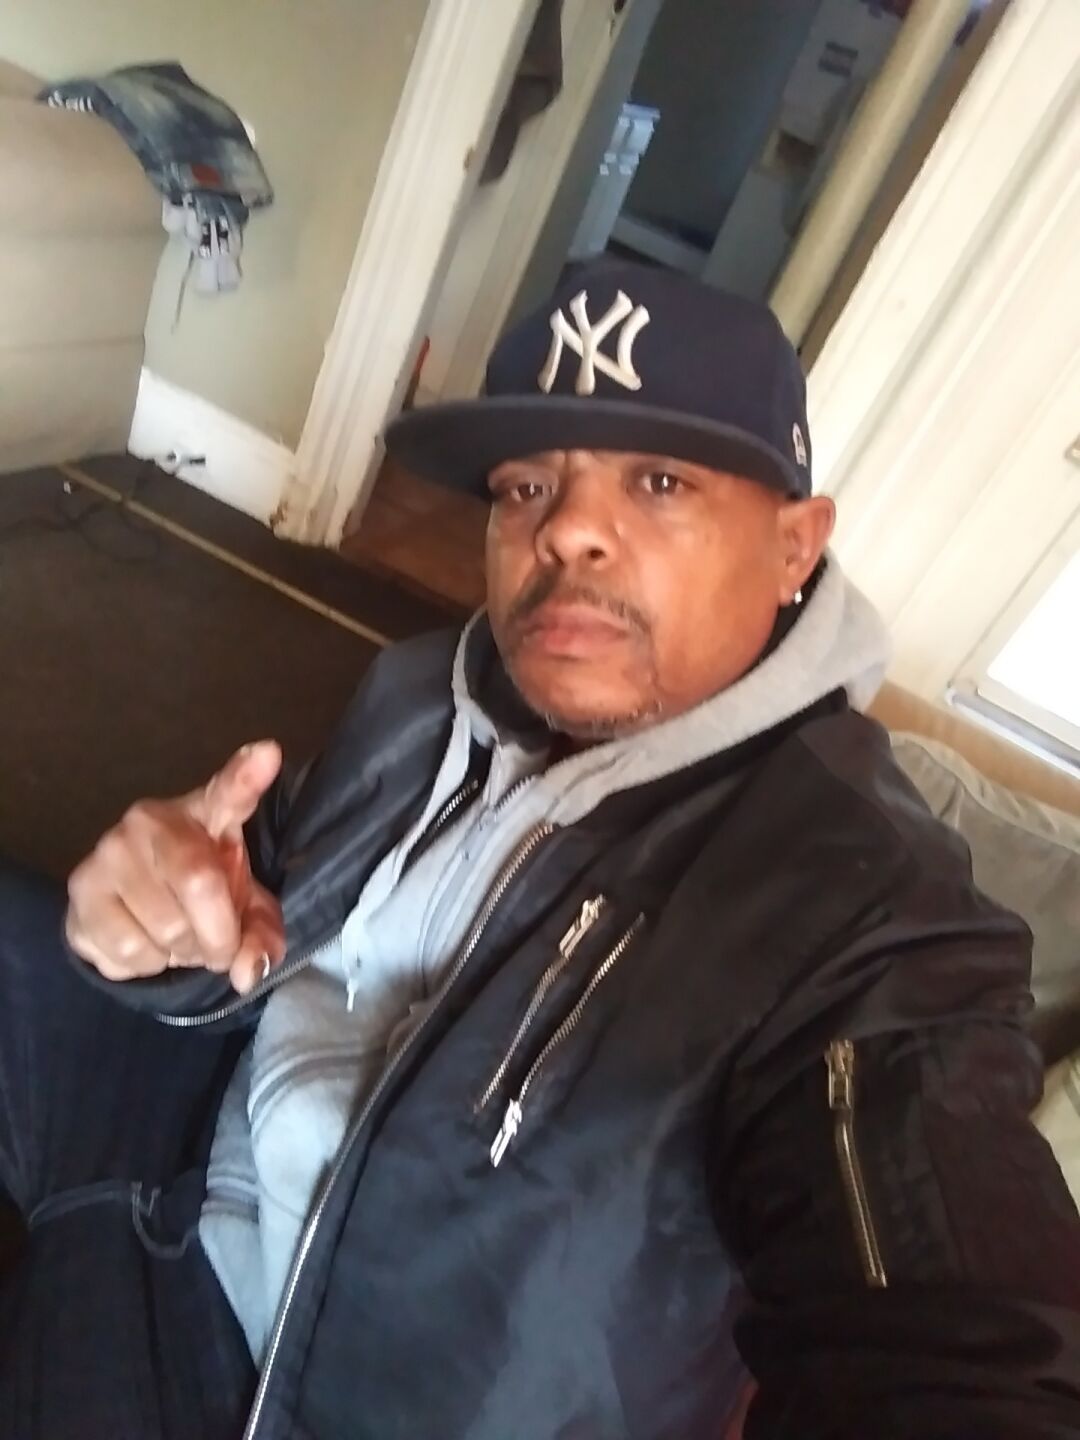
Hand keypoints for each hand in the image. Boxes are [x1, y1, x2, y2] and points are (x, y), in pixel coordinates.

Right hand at [66, 741, 286, 994]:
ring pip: (164, 929)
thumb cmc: (202, 895)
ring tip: (178, 939)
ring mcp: (108, 851)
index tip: (268, 754)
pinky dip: (148, 965)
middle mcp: (150, 820)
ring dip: (181, 953)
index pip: (228, 792)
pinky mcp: (79, 890)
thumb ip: (261, 935)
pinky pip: (128, 951)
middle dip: (218, 935)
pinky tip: (146, 943)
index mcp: (206, 812)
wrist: (132, 910)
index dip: (248, 775)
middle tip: (215, 942)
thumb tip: (248, 971)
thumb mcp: (244, 910)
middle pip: (200, 885)